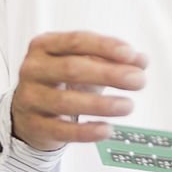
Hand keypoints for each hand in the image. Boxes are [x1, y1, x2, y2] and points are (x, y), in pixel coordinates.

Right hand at [11, 31, 147, 150]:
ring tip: (128, 106)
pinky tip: (107, 129)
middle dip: (110, 74)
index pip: (76, 40)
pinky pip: (62, 130)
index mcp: (44, 45)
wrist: (29, 111)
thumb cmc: (62, 81)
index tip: (130, 54)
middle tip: (138, 81)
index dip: (105, 46)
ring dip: (102, 104)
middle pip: (72, 68)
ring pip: (67, 101)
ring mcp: (30, 98)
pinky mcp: (34, 125)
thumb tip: (141, 60)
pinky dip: (87, 131)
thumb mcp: (86, 63)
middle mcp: (33, 69)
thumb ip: (113, 59)